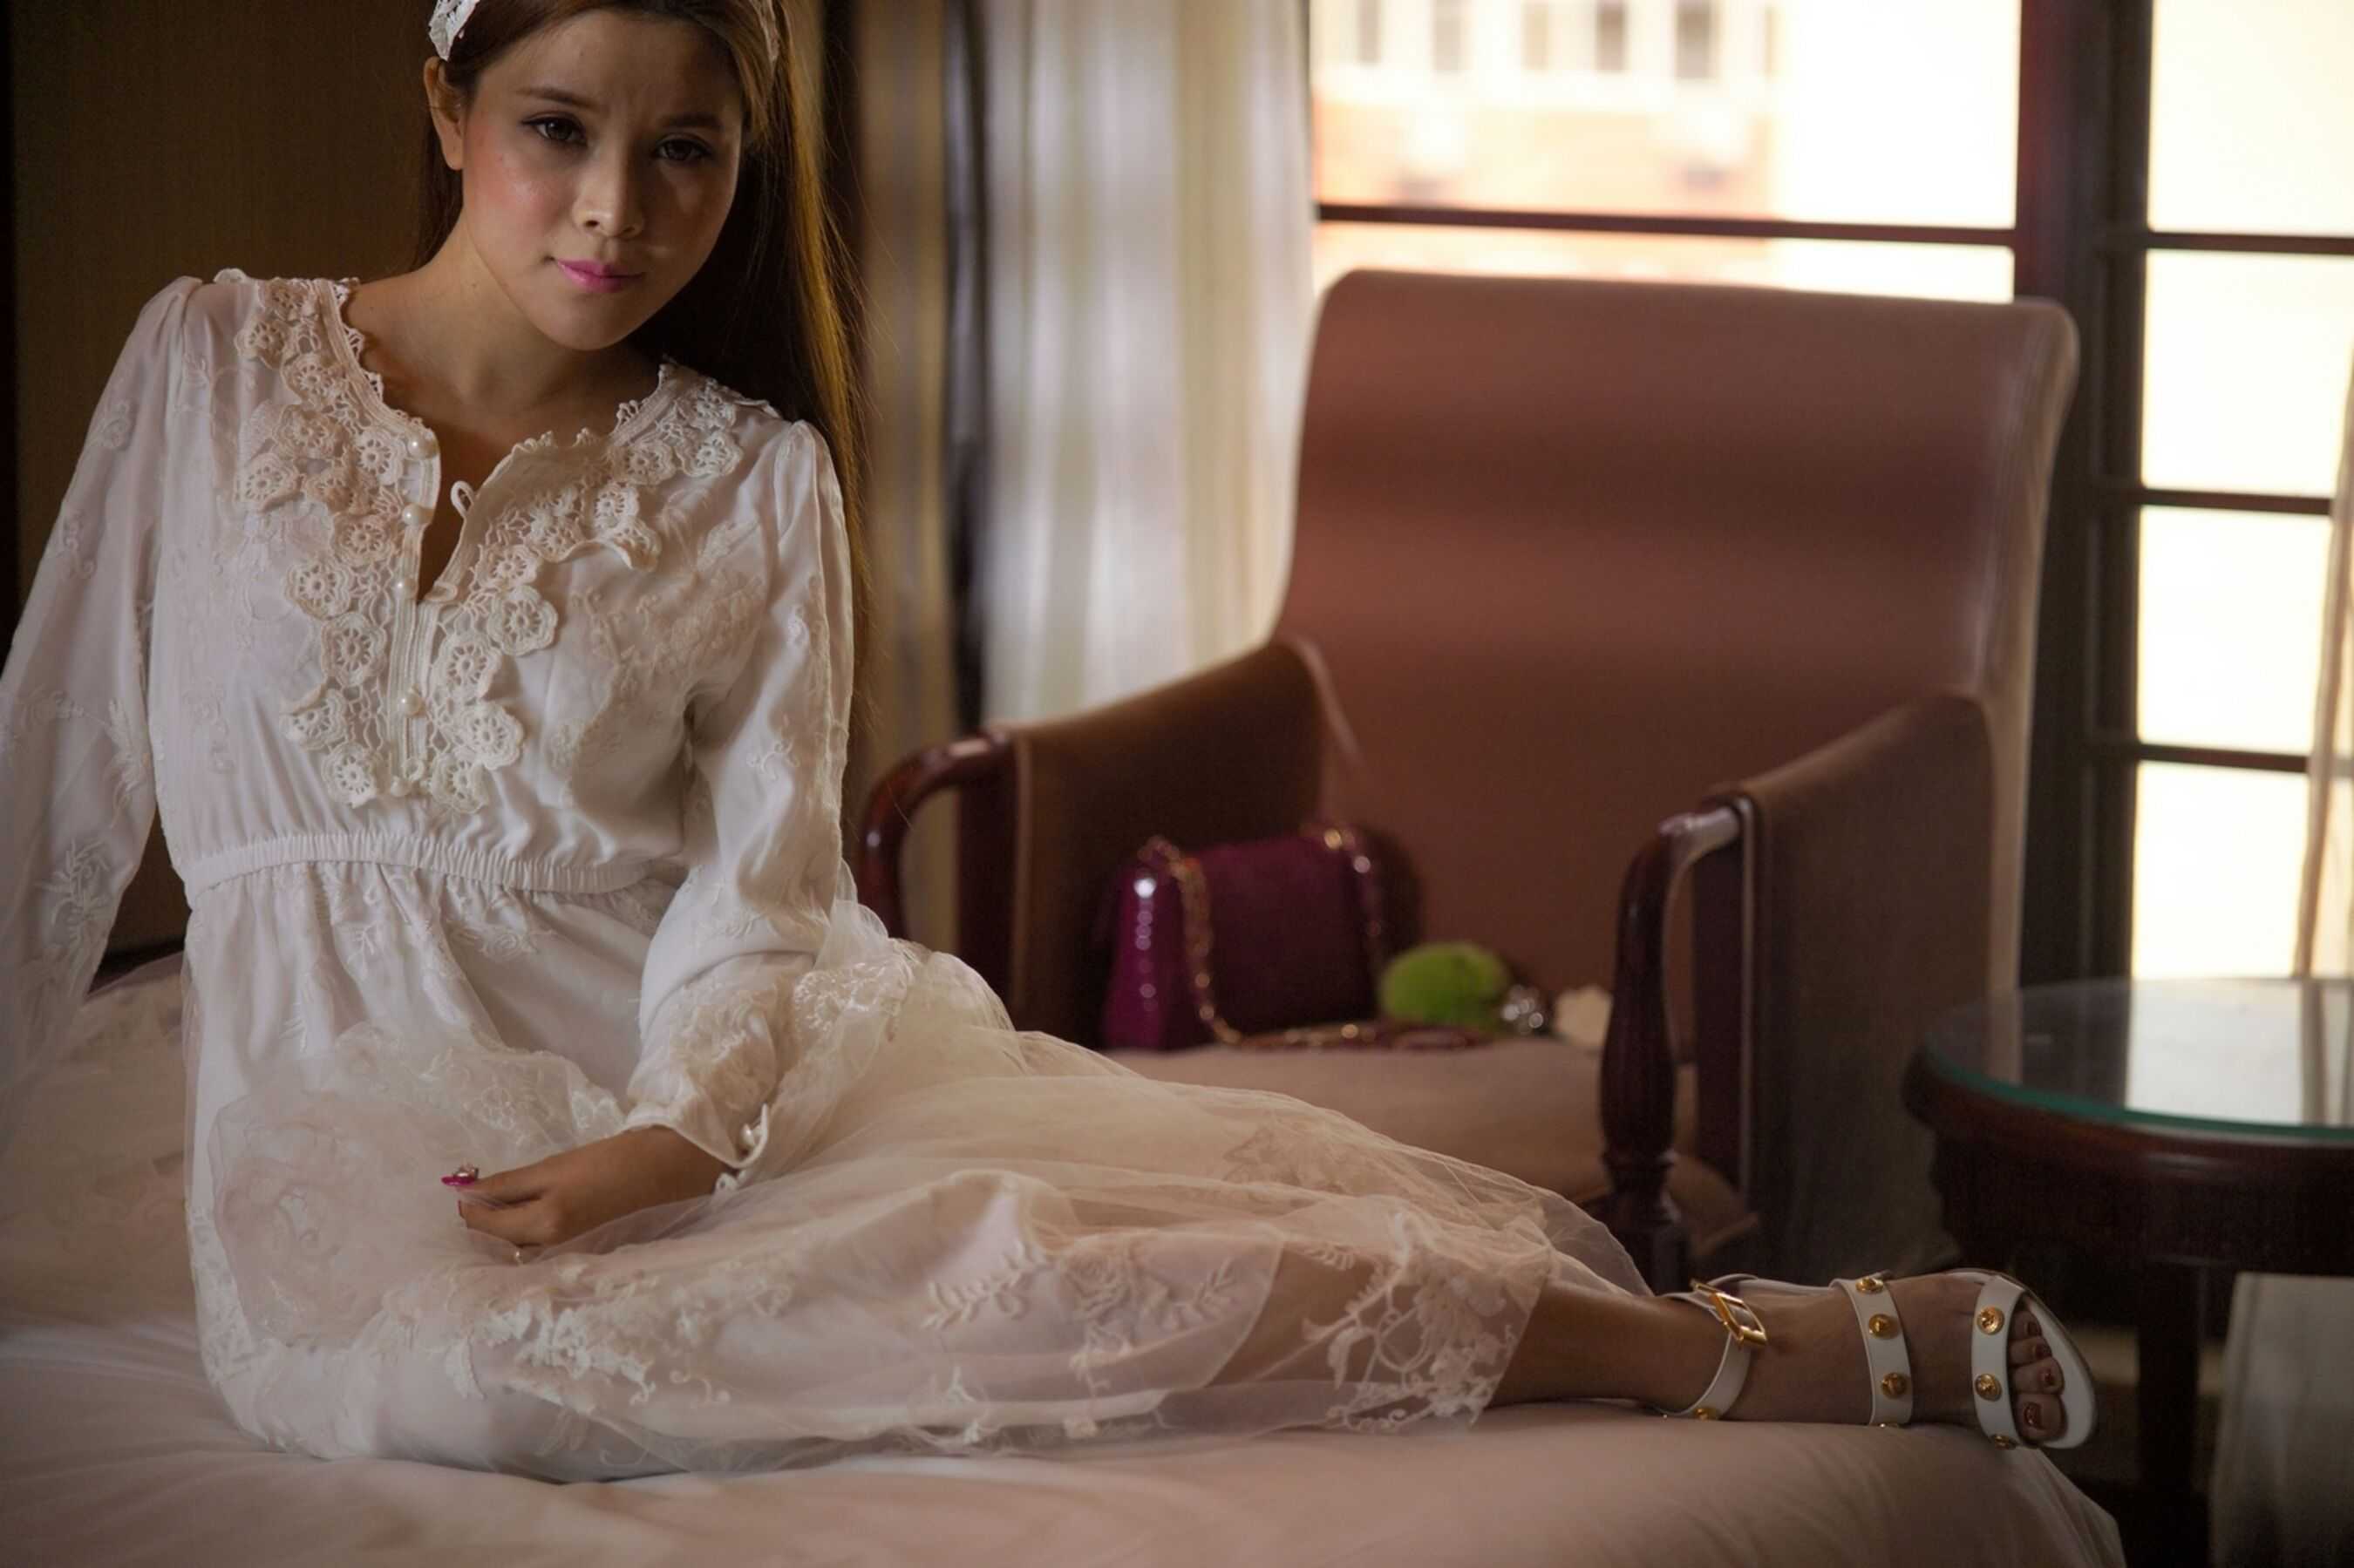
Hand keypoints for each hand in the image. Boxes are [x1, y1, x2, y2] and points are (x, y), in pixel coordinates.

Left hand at [451, 1126, 730, 1252]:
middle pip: (498, 1237)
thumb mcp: (555, 1167)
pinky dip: (530, 1225)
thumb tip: (465, 1193)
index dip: (470, 1200)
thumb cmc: (612, 1161)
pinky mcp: (579, 1250)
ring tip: (518, 1190)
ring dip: (509, 1219)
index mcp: (541, 1227)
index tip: (469, 1178)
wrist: (669, 1171)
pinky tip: (541, 1204)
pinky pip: (539, 1242)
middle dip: (488, 1212)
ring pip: (518, 1241)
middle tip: (494, 1181)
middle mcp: (549, 1251)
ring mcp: (564, 1254)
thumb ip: (508, 1183)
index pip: (482, 1223)